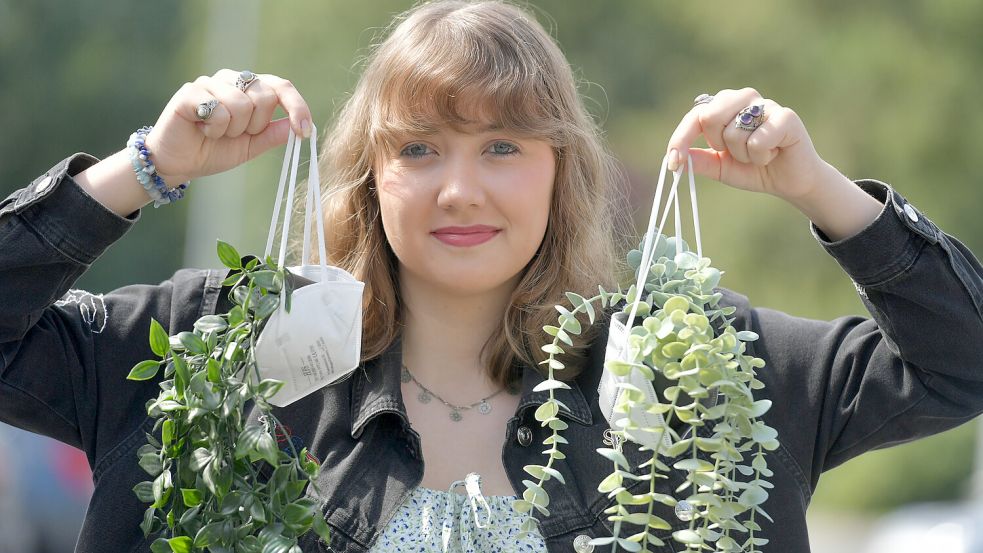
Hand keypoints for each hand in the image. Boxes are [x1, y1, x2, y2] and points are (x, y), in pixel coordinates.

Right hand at [144, 69, 311, 186]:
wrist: (178, 164)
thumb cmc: (214, 151)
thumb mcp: (252, 146)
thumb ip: (274, 134)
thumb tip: (303, 125)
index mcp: (249, 89)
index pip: (281, 87)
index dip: (297, 107)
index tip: (304, 131)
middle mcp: (232, 80)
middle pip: (266, 96)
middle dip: (255, 126)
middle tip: (234, 135)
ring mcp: (210, 83)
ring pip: (242, 104)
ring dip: (232, 129)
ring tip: (215, 133)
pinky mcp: (190, 92)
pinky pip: (218, 109)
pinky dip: (214, 128)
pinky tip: (202, 130)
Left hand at [666, 87, 830, 201]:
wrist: (789, 181)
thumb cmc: (753, 169)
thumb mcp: (720, 168)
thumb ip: (699, 161)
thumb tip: (675, 159)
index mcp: (724, 106)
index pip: (695, 117)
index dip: (680, 139)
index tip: (674, 163)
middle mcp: (743, 99)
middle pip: (709, 117)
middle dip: (719, 145)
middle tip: (736, 154)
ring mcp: (765, 105)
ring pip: (734, 132)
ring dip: (744, 155)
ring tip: (758, 154)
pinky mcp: (786, 116)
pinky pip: (758, 140)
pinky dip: (761, 156)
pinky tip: (774, 153)